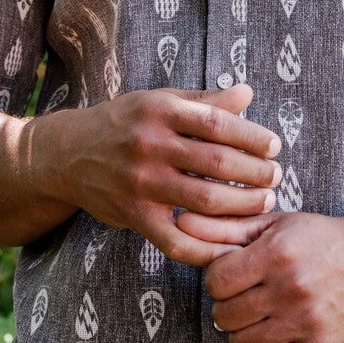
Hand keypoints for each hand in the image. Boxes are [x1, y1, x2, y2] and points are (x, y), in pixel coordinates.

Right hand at [34, 83, 281, 267]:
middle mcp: (150, 145)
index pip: (219, 123)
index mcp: (161, 111)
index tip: (275, 147)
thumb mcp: (160, 101)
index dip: (253, 137)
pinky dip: (207, 249)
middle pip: (218, 163)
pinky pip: (176, 240)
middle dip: (257, 173)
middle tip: (276, 178)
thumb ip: (204, 101)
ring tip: (264, 203)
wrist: (67, 154)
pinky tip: (231, 246)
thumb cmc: (124, 123)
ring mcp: (141, 183)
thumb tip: (247, 93)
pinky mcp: (134, 216)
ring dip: (244, 205)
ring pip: (206, 200)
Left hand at [200, 210, 343, 342]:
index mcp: (277, 254)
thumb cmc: (318, 238)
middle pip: (224, 315)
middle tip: (245, 298)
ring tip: (257, 319)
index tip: (233, 276)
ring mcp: (306, 321)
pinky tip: (271, 339)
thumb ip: (227, 228)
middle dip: (227, 307)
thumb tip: (181, 222)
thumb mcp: (275, 223)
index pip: (216, 282)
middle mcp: (291, 288)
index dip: (218, 280)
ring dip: (242, 333)